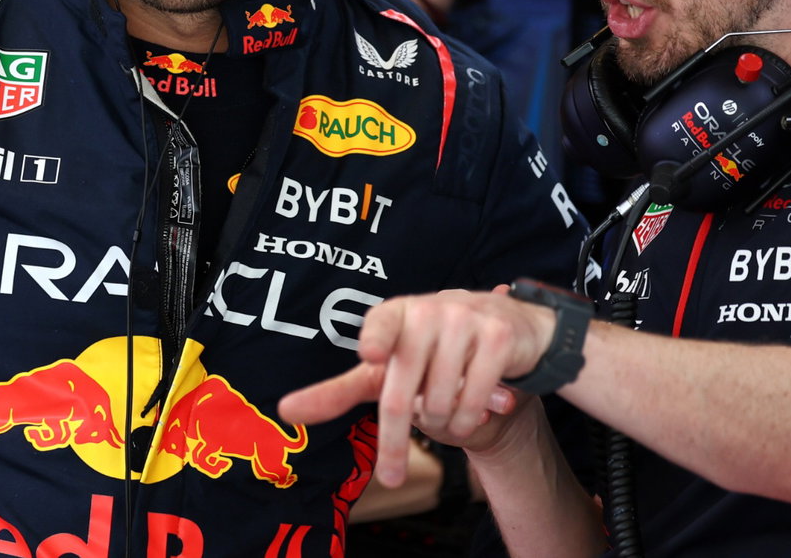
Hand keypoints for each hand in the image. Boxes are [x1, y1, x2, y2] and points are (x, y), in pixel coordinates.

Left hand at [278, 285, 554, 486]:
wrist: (505, 329)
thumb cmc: (430, 353)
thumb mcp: (385, 369)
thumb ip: (338, 391)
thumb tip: (285, 410)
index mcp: (394, 315)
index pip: (381, 323)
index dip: (378, 338)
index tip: (371, 354)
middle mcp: (428, 311)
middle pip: (401, 393)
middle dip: (393, 444)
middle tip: (391, 478)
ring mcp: (466, 321)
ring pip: (441, 405)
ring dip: (442, 425)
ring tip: (448, 408)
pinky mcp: (498, 338)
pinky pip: (476, 403)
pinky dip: (469, 420)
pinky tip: (476, 407)